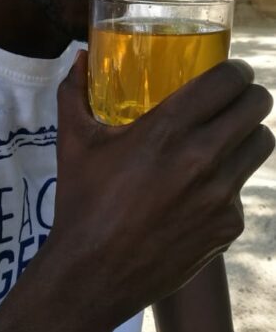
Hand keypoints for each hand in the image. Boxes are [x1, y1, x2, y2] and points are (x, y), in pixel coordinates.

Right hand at [49, 51, 273, 326]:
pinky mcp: (228, 226)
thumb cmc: (82, 202)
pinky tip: (201, 190)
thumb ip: (74, 92)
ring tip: (227, 138)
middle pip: (258, 107)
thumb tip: (78, 56)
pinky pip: (242, 189)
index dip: (234, 70)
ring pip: (261, 144)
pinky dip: (228, 183)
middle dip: (248, 97)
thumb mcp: (73, 141)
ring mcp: (221, 195)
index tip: (227, 72)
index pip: (228, 80)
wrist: (92, 275)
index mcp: (167, 128)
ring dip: (247, 135)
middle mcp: (203, 157)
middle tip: (231, 101)